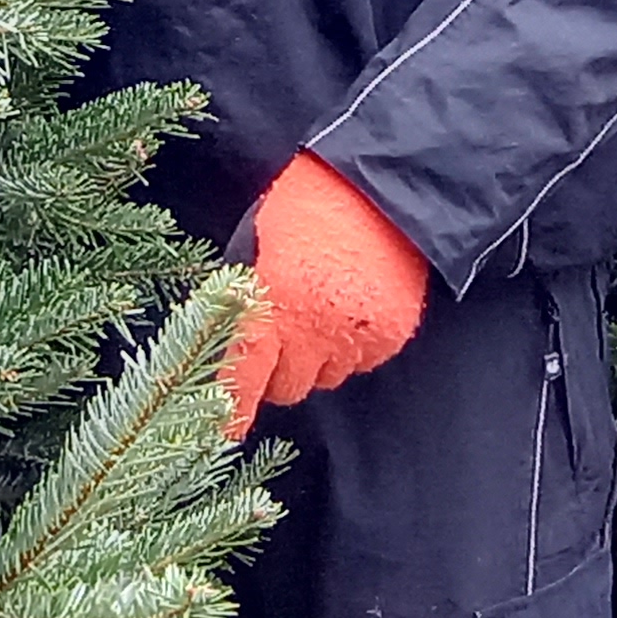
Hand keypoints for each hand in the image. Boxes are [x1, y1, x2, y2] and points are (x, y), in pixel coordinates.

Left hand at [218, 154, 429, 430]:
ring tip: (320, 309)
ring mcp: (358, 338)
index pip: (245, 371)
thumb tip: (229, 340)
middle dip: (278, 371)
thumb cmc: (304, 206)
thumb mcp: (258, 241)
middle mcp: (317, 330)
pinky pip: (361, 362)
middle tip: (282, 335)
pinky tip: (350, 307)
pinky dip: (351, 346)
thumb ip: (245, 295)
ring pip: (326, 378)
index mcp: (275, 301)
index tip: (224, 431)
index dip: (233, 406)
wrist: (382, 186)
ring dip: (316, 358)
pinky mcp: (391, 337)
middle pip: (287, 388)